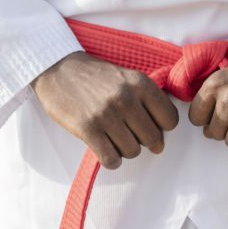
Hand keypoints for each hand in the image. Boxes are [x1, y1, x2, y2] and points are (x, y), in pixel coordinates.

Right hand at [32, 51, 178, 169]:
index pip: (170, 119)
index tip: (149, 124)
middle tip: (130, 133)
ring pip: (133, 152)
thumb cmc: (94, 76)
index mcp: (140, 83)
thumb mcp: (126, 77)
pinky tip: (104, 148)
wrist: (57, 68)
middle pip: (153, 139)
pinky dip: (111, 160)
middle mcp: (126, 98)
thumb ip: (147, 101)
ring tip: (113, 137)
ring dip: (125, 150)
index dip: (162, 127)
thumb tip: (161, 139)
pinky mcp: (88, 129)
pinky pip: (111, 159)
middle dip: (143, 141)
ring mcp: (107, 115)